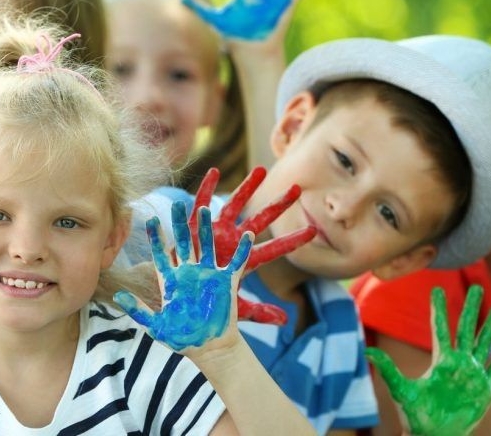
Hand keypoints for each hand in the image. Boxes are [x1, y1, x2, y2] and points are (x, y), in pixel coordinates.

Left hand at [115, 201, 251, 351]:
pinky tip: (247, 236)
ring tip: (205, 210)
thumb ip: (138, 310)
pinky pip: (236, 262)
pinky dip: (243, 250)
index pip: (161, 254)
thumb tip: (118, 295)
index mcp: (171, 281)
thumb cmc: (182, 340)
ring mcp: (208, 276)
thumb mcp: (156, 326)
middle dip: (180, 223)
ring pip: (207, 246)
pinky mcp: (226, 282)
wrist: (209, 349)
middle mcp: (189, 274)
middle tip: (178, 204)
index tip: (150, 219)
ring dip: (206, 229)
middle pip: (184, 242)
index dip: (156, 238)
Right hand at [190, 167, 314, 324]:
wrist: (176, 295)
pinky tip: (213, 171)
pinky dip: (206, 189)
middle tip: (298, 188)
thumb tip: (286, 321)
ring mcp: (216, 232)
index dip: (293, 240)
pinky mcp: (195, 228)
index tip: (314, 232)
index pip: (274, 249)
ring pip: (234, 205)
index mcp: (245, 259)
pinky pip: (201, 204)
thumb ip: (258, 312)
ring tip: (261, 170)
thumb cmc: (205, 301)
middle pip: (260, 219)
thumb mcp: (234, 308)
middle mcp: (233, 241)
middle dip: (278, 205)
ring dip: (247, 188)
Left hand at [366, 285, 490, 435]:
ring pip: (483, 344)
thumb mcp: (402, 390)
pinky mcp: (485, 390)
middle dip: (471, 307)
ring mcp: (473, 375)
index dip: (439, 308)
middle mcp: (458, 363)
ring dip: (489, 327)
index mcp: (441, 360)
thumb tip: (367, 352)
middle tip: (477, 286)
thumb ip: (388, 370)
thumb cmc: (416, 417)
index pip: (441, 328)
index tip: (436, 288)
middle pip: (467, 328)